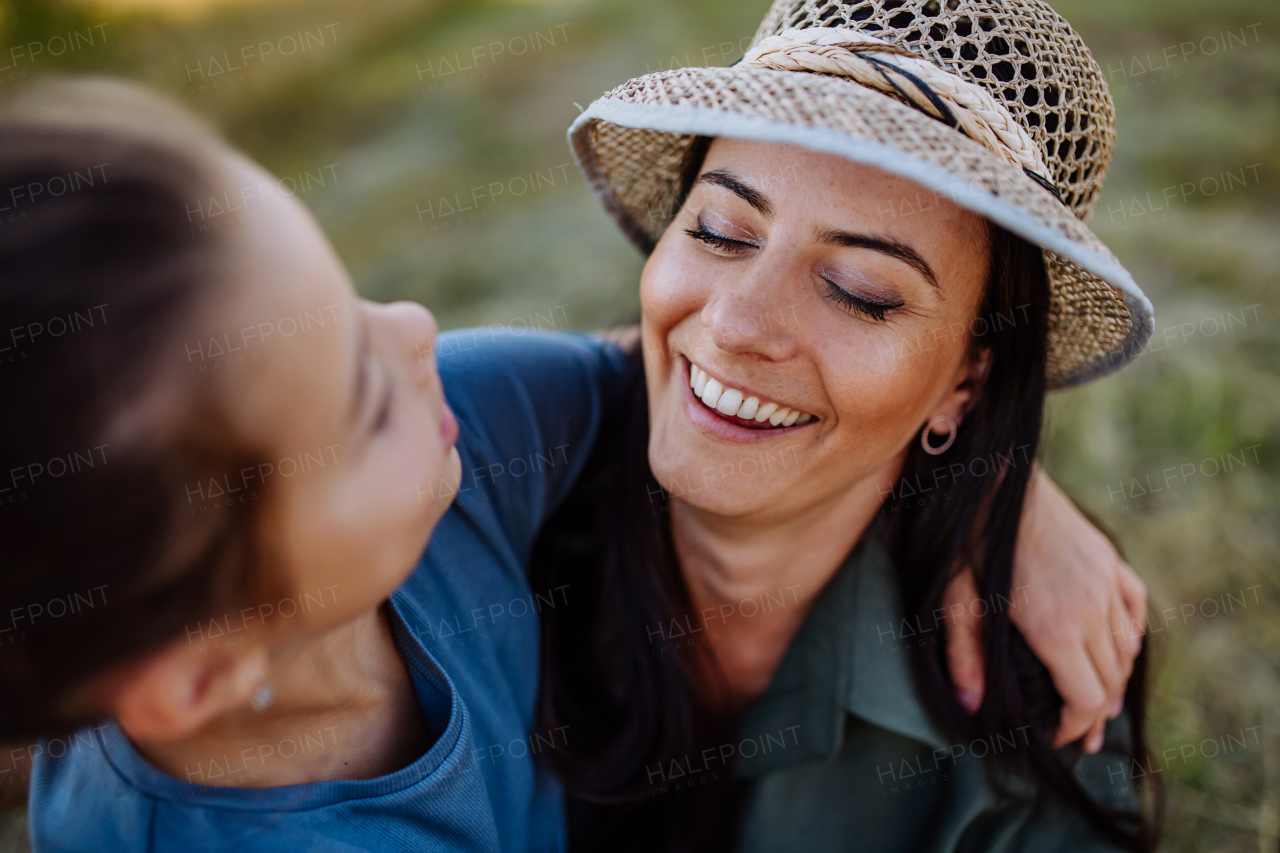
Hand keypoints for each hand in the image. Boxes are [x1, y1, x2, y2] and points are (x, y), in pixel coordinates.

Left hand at [944, 464, 1145, 752]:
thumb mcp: (954, 598)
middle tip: (1077, 734)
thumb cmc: (967, 537)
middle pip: (1111, 681)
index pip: (1085, 699)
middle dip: (1094, 714)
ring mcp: (1106, 581)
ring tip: (1098, 704)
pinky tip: (1119, 651)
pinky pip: (1134, 608)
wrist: (994, 474)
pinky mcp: (1108, 558)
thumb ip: (965, 653)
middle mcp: (1091, 609)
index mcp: (1056, 627)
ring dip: (1115, 680)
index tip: (1055, 737)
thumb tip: (971, 706)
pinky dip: (1130, 637)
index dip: (1073, 727)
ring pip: (1127, 649)